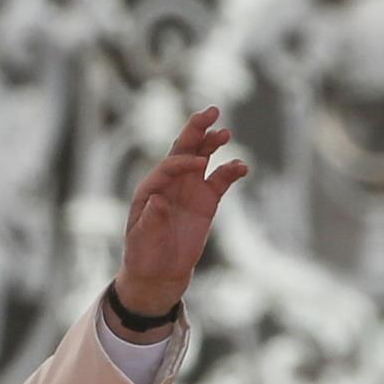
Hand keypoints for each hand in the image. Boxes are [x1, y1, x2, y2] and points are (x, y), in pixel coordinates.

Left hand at [116, 105, 249, 315]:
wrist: (158, 272)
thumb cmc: (143, 254)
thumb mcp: (142, 239)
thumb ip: (151, 219)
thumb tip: (158, 200)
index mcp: (150, 188)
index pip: (169, 164)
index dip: (183, 161)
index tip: (199, 164)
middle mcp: (170, 183)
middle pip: (184, 149)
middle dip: (196, 129)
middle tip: (211, 111)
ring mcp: (190, 189)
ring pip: (204, 158)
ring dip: (213, 143)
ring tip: (224, 133)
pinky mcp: (207, 200)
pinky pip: (221, 180)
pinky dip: (231, 171)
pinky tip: (241, 167)